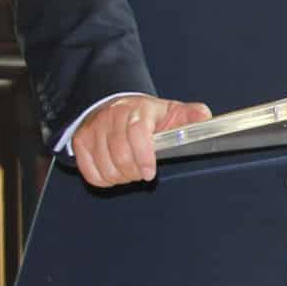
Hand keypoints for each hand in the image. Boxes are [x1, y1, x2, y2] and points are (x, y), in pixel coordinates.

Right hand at [71, 94, 212, 187]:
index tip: (150, 173)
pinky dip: (103, 179)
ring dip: (120, 177)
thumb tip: (205, 119)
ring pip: (104, 164)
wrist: (120, 106)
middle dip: (133, 171)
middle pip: (119, 153)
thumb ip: (192, 116)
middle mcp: (113, 116)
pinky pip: (88, 170)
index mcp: (139, 109)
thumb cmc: (150, 116)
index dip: (143, 157)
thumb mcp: (175, 112)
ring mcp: (94, 127)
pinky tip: (115, 173)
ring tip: (130, 172)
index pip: (137, 133)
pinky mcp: (81, 140)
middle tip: (142, 173)